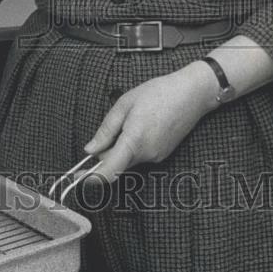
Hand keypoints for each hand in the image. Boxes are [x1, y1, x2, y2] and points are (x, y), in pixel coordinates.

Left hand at [83, 62, 217, 184]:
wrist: (192, 94)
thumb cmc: (160, 93)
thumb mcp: (125, 104)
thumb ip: (106, 130)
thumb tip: (90, 149)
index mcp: (134, 141)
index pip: (109, 171)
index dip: (92, 178)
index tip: (80, 178)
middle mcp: (146, 154)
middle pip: (116, 164)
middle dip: (104, 155)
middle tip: (99, 140)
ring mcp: (156, 156)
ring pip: (128, 159)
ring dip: (120, 148)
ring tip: (129, 121)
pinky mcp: (163, 154)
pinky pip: (140, 155)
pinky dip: (134, 146)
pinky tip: (141, 125)